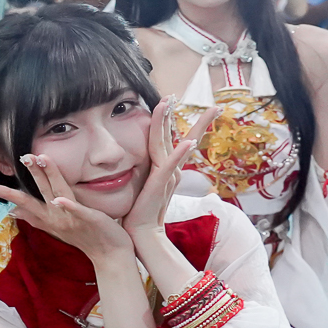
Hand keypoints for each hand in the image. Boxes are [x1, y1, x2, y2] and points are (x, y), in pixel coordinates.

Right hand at [0, 154, 133, 262]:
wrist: (109, 254)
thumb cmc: (83, 238)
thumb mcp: (54, 227)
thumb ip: (34, 217)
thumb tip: (13, 211)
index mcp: (47, 218)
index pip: (22, 204)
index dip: (6, 195)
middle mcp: (54, 218)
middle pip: (35, 196)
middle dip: (27, 177)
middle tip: (19, 158)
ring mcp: (70, 218)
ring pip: (55, 192)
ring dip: (46, 176)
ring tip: (37, 159)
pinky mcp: (88, 219)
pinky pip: (76, 210)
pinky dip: (67, 205)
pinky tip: (58, 199)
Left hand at [122, 98, 209, 243]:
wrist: (140, 231)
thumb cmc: (139, 209)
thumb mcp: (142, 182)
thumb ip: (145, 168)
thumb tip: (140, 154)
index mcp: (164, 166)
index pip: (171, 137)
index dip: (172, 119)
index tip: (174, 100)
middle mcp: (169, 168)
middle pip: (176, 135)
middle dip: (180, 115)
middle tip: (185, 97)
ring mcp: (167, 175)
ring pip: (169, 143)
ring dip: (170, 122)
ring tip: (171, 102)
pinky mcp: (161, 184)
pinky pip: (171, 165)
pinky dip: (180, 153)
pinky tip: (188, 141)